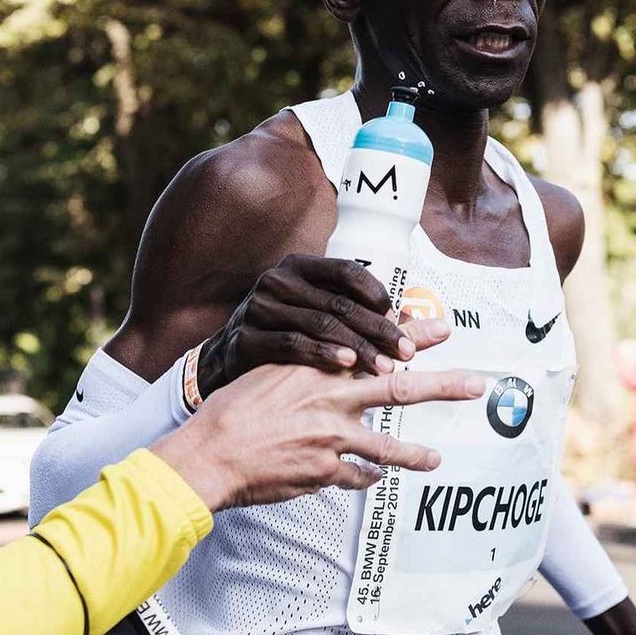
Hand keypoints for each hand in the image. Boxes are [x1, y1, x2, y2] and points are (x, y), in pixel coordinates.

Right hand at [153, 357, 485, 509]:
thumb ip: (309, 366)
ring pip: (388, 445)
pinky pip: (357, 476)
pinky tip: (373, 479)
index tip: (441, 328)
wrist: (211, 453)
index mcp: (320, 367)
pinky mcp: (325, 471)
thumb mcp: (272, 372)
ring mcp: (332, 438)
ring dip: (415, 453)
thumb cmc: (234, 410)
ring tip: (436, 459)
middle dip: (444, 385)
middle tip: (477, 384)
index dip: (411, 336)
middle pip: (401, 388)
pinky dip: (366, 477)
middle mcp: (332, 398)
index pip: (375, 345)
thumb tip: (340, 358)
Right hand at [198, 254, 418, 395]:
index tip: (401, 318)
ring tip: (384, 367)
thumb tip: (410, 316)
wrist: (225, 357)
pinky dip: (324, 355)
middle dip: (378, 330)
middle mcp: (277, 280)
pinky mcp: (247, 337)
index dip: (377, 293)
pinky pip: (293, 345)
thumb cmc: (282, 331)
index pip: (346, 271)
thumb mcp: (310, 310)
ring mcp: (259, 308)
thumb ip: (349, 308)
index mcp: (298, 266)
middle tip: (406, 352)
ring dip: (358, 348)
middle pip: (339, 303)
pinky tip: (348, 367)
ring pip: (320, 325)